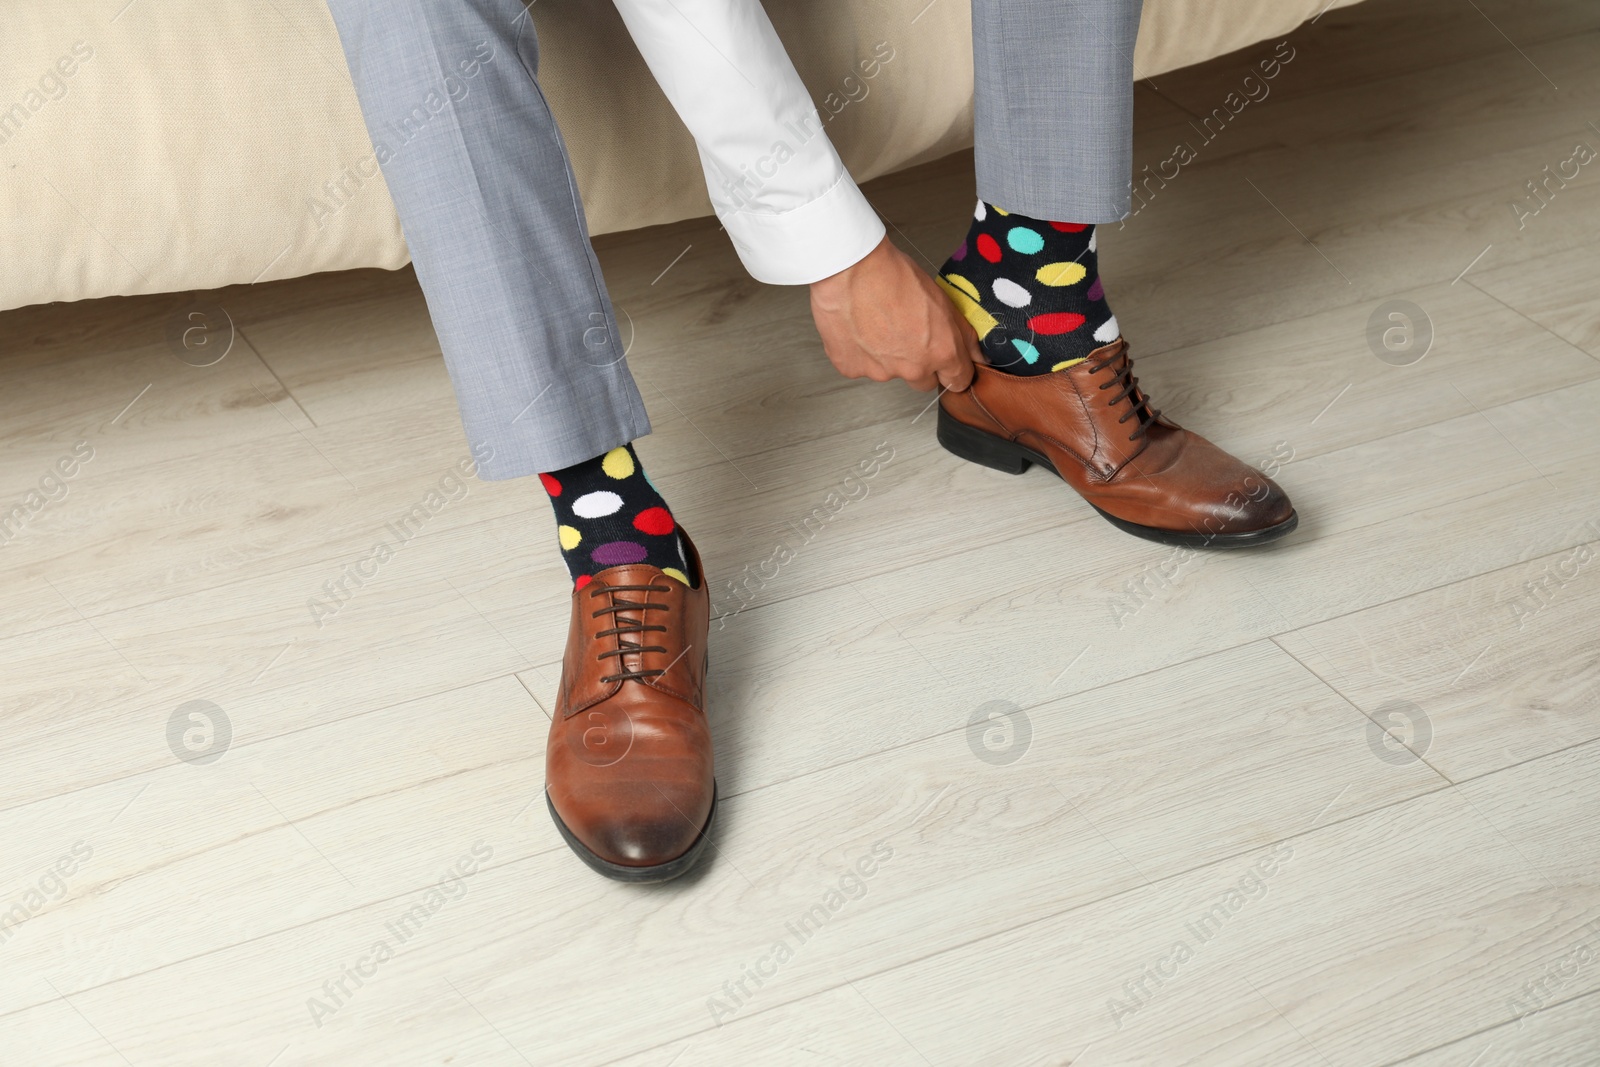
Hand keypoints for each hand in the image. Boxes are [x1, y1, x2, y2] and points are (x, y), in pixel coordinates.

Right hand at [808, 236, 981, 392]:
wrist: (850, 269)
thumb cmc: (894, 276)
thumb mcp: (942, 299)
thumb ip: (963, 335)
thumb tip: (978, 356)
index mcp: (941, 352)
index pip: (958, 381)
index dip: (952, 369)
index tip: (946, 361)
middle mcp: (913, 369)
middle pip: (923, 381)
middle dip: (919, 364)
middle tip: (906, 333)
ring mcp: (880, 372)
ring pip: (890, 372)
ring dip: (887, 356)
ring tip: (877, 322)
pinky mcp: (852, 369)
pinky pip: (861, 367)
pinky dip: (861, 352)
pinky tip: (859, 327)